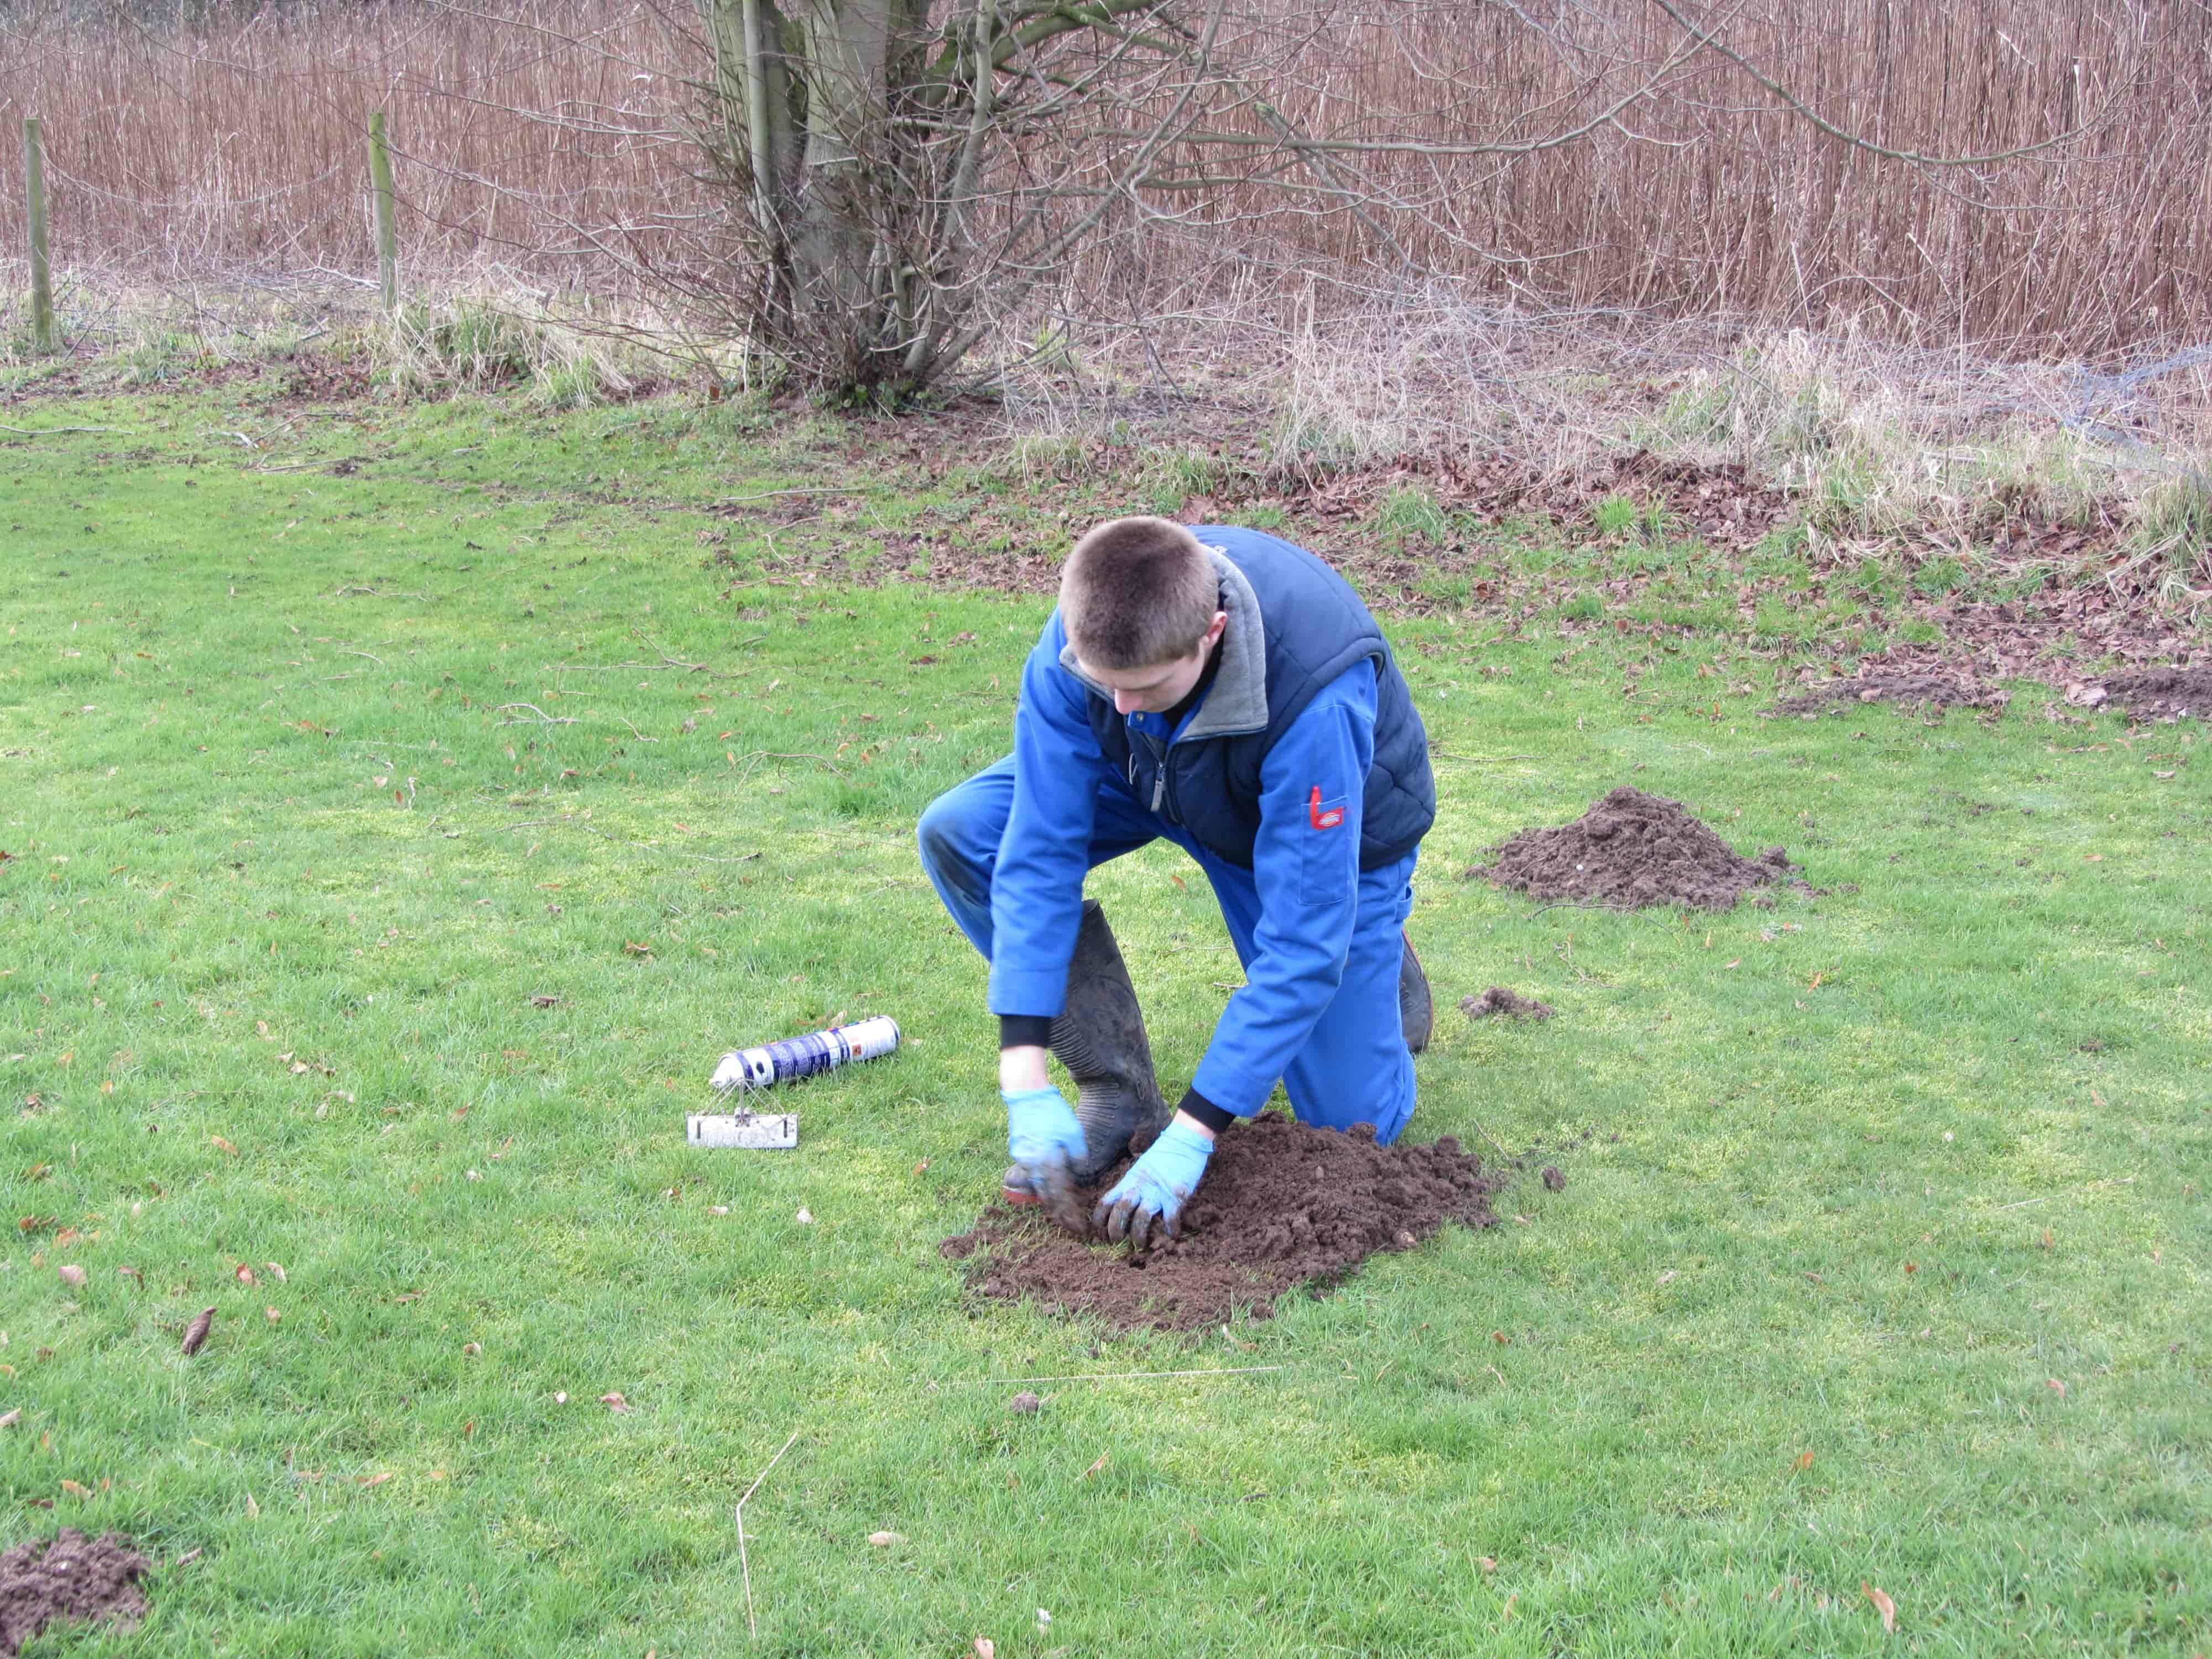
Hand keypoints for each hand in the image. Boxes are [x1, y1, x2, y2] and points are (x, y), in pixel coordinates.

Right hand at [1004, 1085, 1086, 1232]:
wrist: (1025, 1093)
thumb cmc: (1052, 1111)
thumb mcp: (1073, 1132)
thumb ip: (1078, 1156)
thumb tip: (1079, 1173)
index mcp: (1048, 1161)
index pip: (1061, 1195)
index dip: (1070, 1213)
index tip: (1078, 1227)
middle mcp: (1033, 1164)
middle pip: (1047, 1196)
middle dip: (1059, 1213)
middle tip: (1070, 1226)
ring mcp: (1022, 1158)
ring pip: (1037, 1185)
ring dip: (1050, 1199)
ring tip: (1061, 1211)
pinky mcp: (1017, 1150)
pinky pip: (1030, 1172)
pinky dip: (1041, 1182)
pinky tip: (1050, 1185)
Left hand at [1093, 1118, 1213, 1252]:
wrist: (1184, 1141)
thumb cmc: (1164, 1155)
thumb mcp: (1142, 1168)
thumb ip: (1135, 1185)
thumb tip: (1130, 1201)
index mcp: (1129, 1181)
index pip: (1107, 1200)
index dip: (1099, 1217)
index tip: (1098, 1228)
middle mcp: (1140, 1187)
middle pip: (1121, 1211)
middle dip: (1116, 1229)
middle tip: (1116, 1241)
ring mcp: (1157, 1192)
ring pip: (1141, 1218)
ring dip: (1139, 1235)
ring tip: (1140, 1245)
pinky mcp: (1175, 1196)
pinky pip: (1170, 1218)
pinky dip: (1170, 1229)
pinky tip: (1171, 1234)